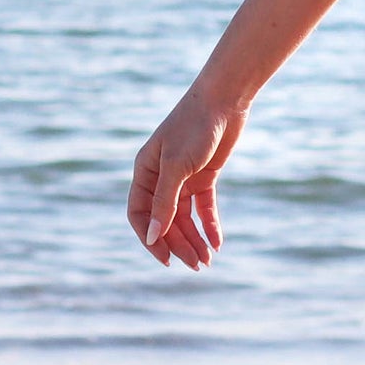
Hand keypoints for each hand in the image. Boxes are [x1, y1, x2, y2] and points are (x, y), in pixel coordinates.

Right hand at [128, 87, 246, 268]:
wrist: (224, 99)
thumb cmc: (194, 126)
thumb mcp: (176, 165)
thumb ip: (164, 201)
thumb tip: (153, 236)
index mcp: (145, 173)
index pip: (139, 214)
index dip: (150, 238)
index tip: (166, 258)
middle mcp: (161, 177)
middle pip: (165, 220)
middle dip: (178, 244)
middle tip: (195, 265)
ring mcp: (184, 177)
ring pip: (185, 217)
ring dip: (195, 239)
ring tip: (206, 261)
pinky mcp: (205, 174)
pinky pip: (204, 206)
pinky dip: (210, 224)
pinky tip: (217, 242)